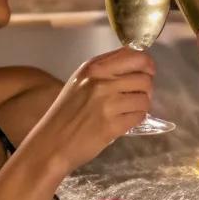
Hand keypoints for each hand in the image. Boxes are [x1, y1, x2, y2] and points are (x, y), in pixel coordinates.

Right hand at [30, 48, 155, 172]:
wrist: (51, 143)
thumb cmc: (65, 113)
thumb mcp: (80, 82)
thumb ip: (106, 70)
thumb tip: (138, 64)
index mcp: (94, 68)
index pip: (135, 56)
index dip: (146, 64)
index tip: (147, 72)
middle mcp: (101, 82)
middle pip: (144, 78)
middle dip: (145, 88)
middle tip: (136, 96)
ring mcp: (107, 104)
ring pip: (144, 98)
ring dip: (141, 106)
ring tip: (127, 110)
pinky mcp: (112, 125)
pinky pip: (139, 116)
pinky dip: (136, 119)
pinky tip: (123, 121)